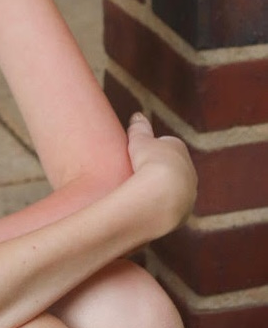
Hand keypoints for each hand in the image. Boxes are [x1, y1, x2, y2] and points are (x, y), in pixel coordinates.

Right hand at [126, 113, 196, 233]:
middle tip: (139, 174)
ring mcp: (189, 192)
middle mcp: (190, 170)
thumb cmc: (151, 163)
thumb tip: (137, 115)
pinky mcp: (184, 212)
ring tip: (142, 193)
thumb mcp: (140, 140)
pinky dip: (161, 205)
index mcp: (180, 149)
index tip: (140, 154)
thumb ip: (139, 128)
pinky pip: (171, 206)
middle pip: (173, 168)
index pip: (168, 145)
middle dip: (159, 170)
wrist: (161, 195)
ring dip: (162, 190)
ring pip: (175, 189)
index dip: (153, 149)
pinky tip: (148, 207)